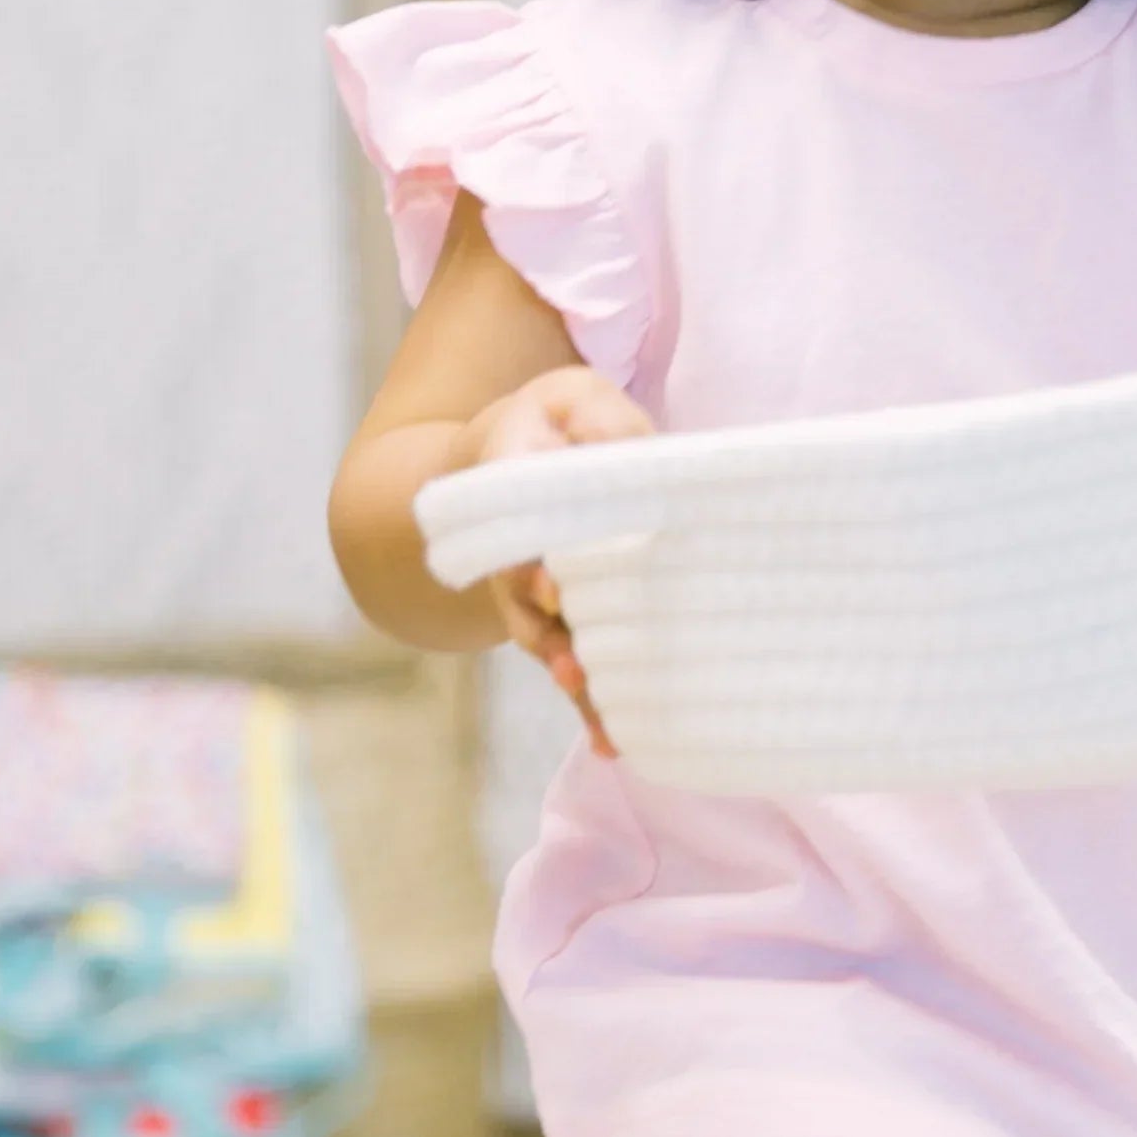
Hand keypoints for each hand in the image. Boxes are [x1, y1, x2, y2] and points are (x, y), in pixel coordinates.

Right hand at [451, 367, 653, 755]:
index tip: (552, 585)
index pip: (513, 523)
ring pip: (546, 640)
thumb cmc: (558, 421)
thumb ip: (599, 418)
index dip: (530, 558)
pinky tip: (612, 741)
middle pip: (524, 597)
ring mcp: (529, 593)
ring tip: (601, 717)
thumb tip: (629, 453)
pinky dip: (588, 703)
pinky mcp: (557, 619)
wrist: (513, 456)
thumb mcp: (574, 395)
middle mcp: (510, 548)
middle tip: (572, 665)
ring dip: (571, 679)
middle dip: (549, 633)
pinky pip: (569, 661)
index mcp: (508, 483)